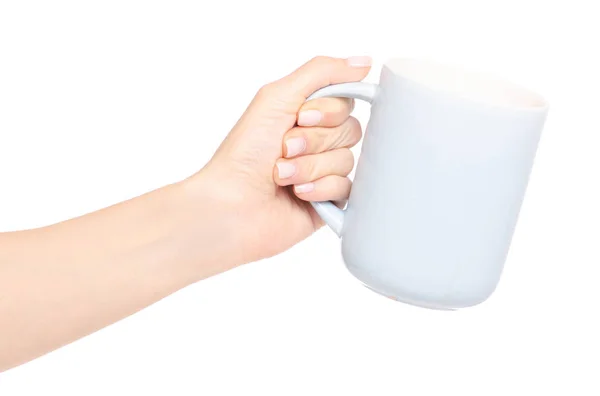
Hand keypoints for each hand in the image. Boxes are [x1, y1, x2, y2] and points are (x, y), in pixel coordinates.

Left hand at [190, 56, 371, 264]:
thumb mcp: (278, 96)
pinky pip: (346, 188)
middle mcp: (315, 142)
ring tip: (281, 176)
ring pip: (346, 160)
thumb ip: (322, 72)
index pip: (345, 101)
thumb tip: (364, 62)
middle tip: (284, 148)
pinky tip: (297, 195)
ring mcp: (322, 172)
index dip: (328, 110)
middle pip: (350, 130)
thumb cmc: (244, 153)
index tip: (301, 116)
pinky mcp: (327, 202)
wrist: (232, 204)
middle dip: (315, 140)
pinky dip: (319, 189)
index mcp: (304, 115)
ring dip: (310, 166)